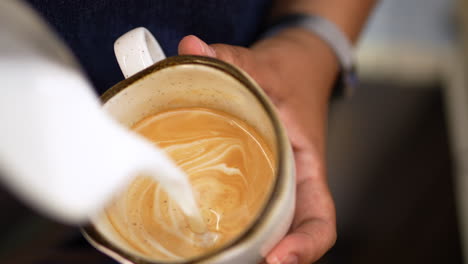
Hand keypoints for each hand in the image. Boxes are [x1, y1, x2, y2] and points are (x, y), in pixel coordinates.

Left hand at [178, 33, 336, 263]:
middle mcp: (288, 186)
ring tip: (205, 257)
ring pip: (260, 229)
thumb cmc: (289, 77)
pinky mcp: (246, 180)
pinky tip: (190, 228)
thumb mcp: (267, 68)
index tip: (279, 258)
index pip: (320, 219)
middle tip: (226, 263)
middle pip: (286, 236)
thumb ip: (232, 59)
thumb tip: (190, 47)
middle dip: (264, 257)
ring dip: (240, 249)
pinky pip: (238, 208)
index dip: (307, 245)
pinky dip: (223, 225)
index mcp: (307, 167)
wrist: (291, 73)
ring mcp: (266, 186)